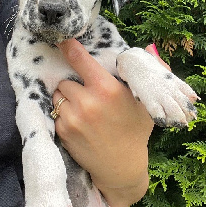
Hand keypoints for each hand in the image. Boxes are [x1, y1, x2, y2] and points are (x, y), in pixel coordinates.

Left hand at [53, 39, 154, 206]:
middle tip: (88, 96)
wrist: (121, 167)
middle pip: (66, 80)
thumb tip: (150, 47)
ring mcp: (72, 118)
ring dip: (67, 98)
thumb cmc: (135, 131)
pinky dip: (64, 114)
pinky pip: (56, 112)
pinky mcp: (63, 131)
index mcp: (107, 89)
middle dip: (75, 85)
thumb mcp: (146, 103)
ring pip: (58, 95)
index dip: (68, 47)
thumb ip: (150, 74)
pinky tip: (79, 124)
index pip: (80, 59)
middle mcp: (87, 102)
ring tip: (83, 110)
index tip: (60, 39)